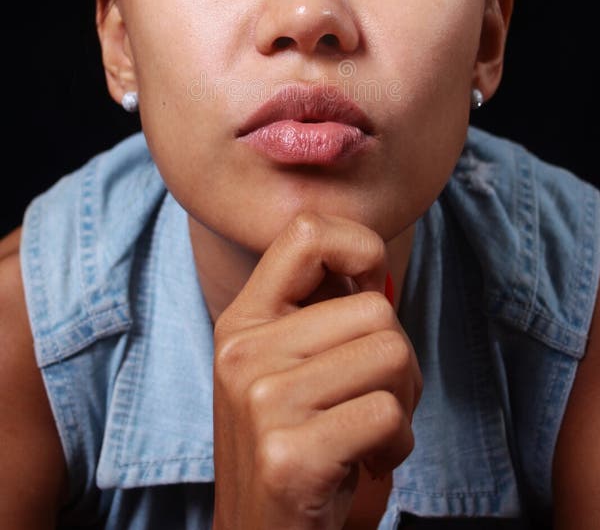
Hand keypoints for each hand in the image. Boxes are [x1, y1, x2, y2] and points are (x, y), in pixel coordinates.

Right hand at [212, 212, 421, 529]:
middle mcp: (243, 352)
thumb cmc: (294, 447)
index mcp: (243, 321)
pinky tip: (363, 465)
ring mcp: (261, 401)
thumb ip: (319, 313)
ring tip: (367, 433)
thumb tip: (376, 263)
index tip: (371, 286)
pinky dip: (397, 445)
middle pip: (375, 308)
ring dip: (403, 404)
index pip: (306, 232)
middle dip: (400, 358)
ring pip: (391, 355)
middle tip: (374, 399)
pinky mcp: (288, 453)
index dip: (359, 246)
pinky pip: (388, 414)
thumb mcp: (287, 368)